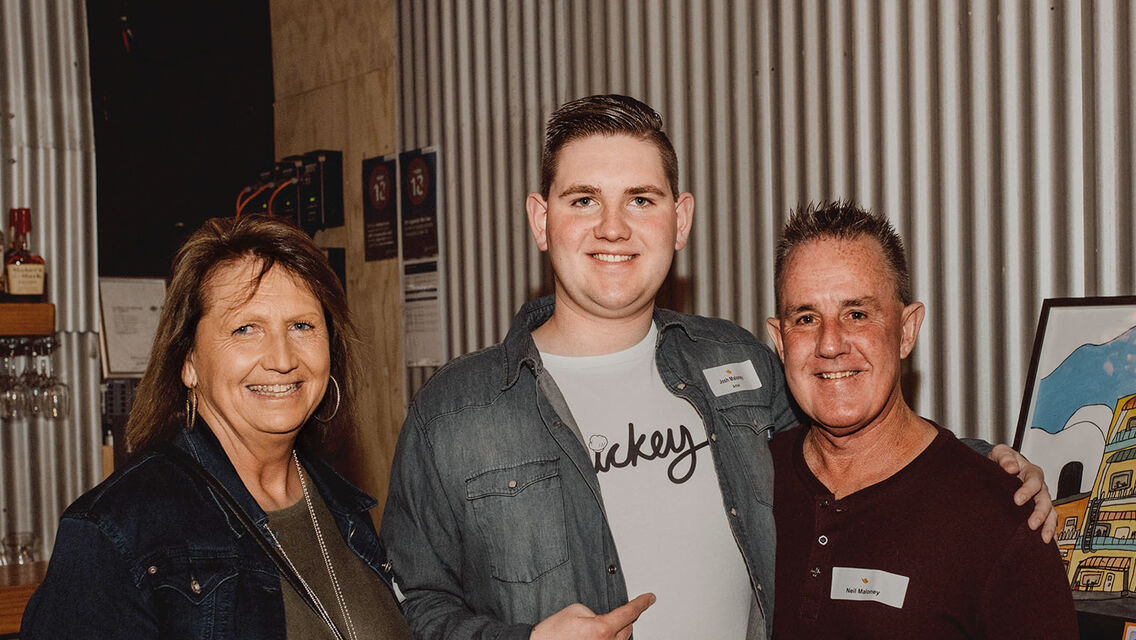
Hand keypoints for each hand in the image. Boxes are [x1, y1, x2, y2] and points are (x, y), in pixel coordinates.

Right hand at [531, 593, 655, 639]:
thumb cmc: (553, 633)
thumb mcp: (576, 610)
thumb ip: (595, 611)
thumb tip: (602, 619)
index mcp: (602, 628)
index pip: (629, 612)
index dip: (642, 603)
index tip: (649, 598)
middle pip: (628, 628)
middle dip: (625, 618)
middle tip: (617, 612)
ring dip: (617, 631)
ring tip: (600, 627)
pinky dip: (609, 639)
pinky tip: (599, 636)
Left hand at [988, 444, 1056, 542]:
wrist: (1004, 468)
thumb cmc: (1004, 460)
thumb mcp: (1001, 453)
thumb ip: (1005, 457)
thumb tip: (1011, 467)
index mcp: (1032, 472)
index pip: (1034, 481)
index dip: (1028, 490)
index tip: (1017, 499)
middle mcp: (1040, 487)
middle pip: (1045, 500)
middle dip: (1040, 513)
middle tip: (1032, 524)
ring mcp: (1041, 500)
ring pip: (1051, 513)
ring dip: (1049, 526)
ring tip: (1045, 538)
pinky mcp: (1040, 510)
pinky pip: (1049, 522)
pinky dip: (1052, 532)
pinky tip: (1050, 543)